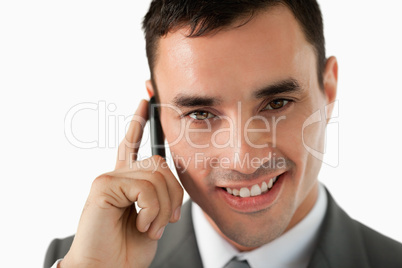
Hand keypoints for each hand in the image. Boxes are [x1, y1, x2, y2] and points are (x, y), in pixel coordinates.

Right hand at [61, 99, 183, 267]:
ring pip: (156, 176)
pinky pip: (144, 188)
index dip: (139, 121)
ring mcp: (108, 178)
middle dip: (173, 194)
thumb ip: (159, 190)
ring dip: (163, 209)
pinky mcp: (103, 186)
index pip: (134, 142)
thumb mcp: (155, 214)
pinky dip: (152, 211)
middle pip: (160, 164)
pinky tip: (142, 225)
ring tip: (152, 228)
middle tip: (166, 221)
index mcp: (128, 179)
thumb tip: (167, 173)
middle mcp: (117, 174)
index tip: (146, 99)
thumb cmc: (130, 246)